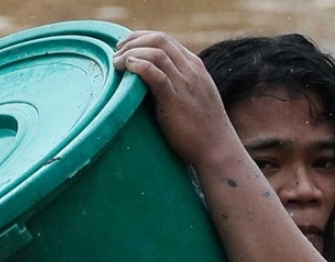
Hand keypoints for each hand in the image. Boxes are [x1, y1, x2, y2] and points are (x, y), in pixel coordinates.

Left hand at [113, 31, 244, 169]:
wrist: (218, 149)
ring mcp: (185, 84)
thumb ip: (178, 85)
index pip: (165, 40)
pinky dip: (139, 66)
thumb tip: (150, 83)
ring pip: (156, 52)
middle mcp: (191, 70)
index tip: (125, 48)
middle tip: (116, 53)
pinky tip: (128, 68)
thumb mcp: (194, 98)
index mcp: (195, 67)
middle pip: (159, 39)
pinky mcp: (176, 100)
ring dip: (131, 53)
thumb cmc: (203, 129)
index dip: (141, 39)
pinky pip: (156, 74)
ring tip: (117, 63)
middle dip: (133, 41)